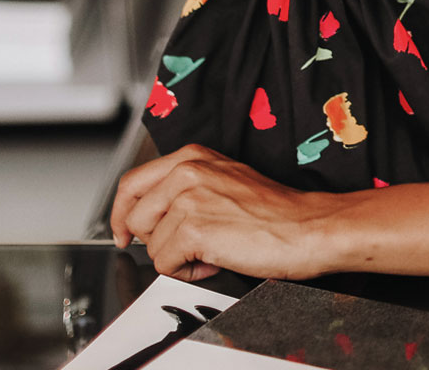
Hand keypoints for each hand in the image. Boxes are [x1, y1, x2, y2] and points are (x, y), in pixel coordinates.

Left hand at [111, 144, 338, 281]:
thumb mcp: (225, 181)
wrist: (306, 227)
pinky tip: (215, 260)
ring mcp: (188, 199)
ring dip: (177, 258)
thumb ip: (186, 187)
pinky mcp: (193, 229)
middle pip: (134, 218)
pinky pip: (165, 265)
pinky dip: (188, 273)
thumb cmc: (275, 212)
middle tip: (185, 248)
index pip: (131, 184)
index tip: (124, 233)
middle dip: (155, 241)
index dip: (122, 215)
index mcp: (192, 157)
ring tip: (211, 250)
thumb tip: (152, 214)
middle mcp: (187, 171)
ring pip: (150, 245)